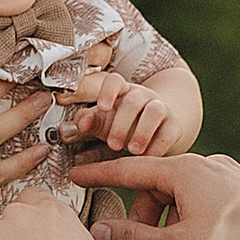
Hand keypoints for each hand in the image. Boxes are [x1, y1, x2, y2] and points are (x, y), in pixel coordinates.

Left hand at [63, 74, 180, 159]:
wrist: (161, 128)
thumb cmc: (124, 125)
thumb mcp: (104, 122)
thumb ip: (87, 125)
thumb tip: (64, 132)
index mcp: (121, 92)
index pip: (114, 81)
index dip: (108, 92)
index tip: (101, 108)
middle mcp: (142, 96)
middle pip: (133, 101)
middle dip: (122, 123)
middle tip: (112, 144)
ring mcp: (160, 108)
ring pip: (154, 112)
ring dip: (142, 131)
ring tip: (133, 151)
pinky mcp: (174, 125)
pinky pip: (169, 131)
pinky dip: (159, 145)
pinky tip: (149, 158)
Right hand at [69, 150, 239, 239]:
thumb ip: (132, 238)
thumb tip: (98, 231)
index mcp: (187, 171)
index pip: (131, 169)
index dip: (100, 174)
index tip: (75, 176)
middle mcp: (208, 166)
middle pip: (157, 189)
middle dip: (144, 223)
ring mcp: (227, 176)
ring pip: (181, 200)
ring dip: (169, 231)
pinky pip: (203, 204)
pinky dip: (191, 226)